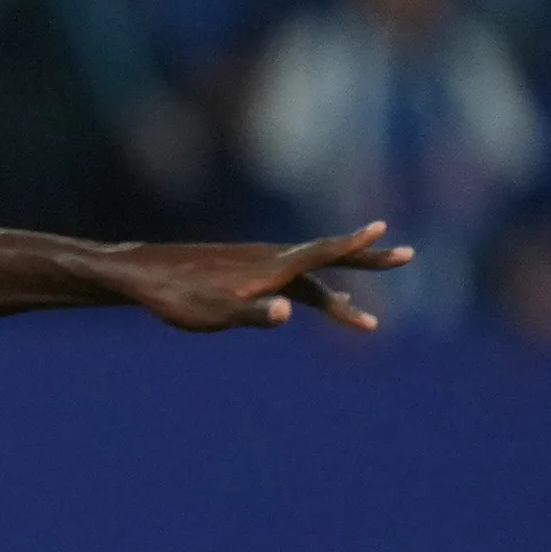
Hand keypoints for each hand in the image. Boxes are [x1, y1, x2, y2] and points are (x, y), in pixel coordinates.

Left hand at [112, 222, 412, 333]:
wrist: (142, 277)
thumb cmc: (178, 297)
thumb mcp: (216, 313)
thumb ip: (253, 313)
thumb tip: (286, 311)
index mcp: (270, 267)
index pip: (321, 252)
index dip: (354, 244)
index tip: (384, 230)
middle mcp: (270, 260)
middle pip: (328, 256)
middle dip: (366, 259)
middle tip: (408, 255)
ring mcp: (259, 265)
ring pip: (311, 274)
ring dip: (342, 289)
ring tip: (366, 321)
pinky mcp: (245, 273)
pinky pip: (291, 281)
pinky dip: (314, 292)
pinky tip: (317, 305)